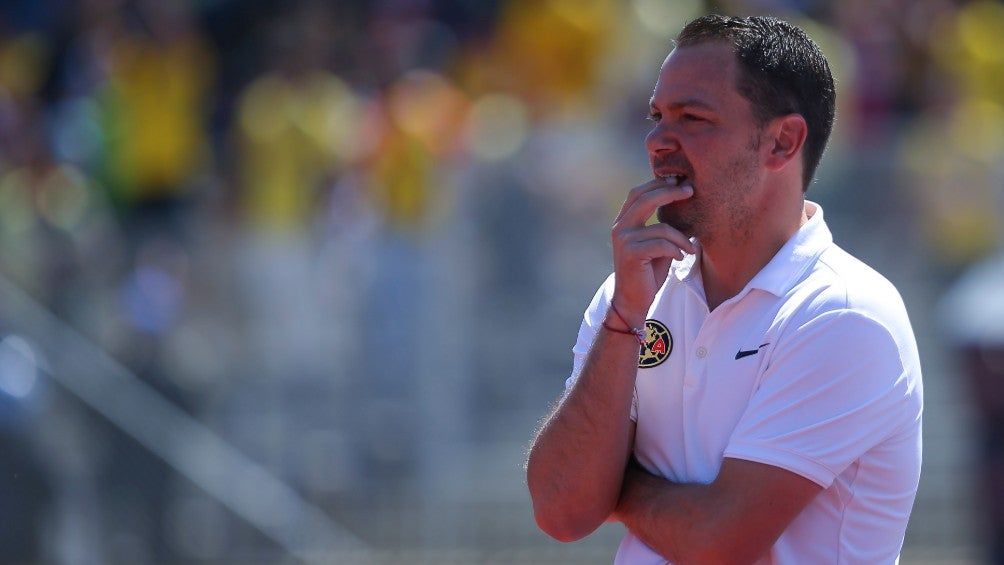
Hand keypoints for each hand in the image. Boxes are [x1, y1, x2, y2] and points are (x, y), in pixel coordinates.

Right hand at [610, 177, 694, 321]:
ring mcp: (624, 240)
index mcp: (624, 222)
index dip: (658, 184)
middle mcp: (620, 228)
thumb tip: (683, 204)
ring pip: (661, 227)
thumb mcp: (655, 244)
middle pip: (645, 199)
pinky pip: (661, 244)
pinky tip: (680, 258)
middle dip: (670, 192)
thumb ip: (661, 225)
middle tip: (690, 191)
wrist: (633, 300)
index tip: (678, 181)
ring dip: (682, 238)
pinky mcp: (631, 254)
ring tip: (691, 248)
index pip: (638, 193)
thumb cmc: (648, 272)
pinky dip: (676, 251)